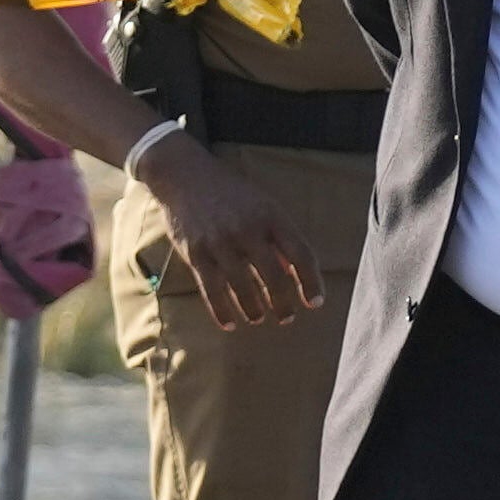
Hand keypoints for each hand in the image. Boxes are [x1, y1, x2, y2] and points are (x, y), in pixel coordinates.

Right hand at [135, 126, 323, 328]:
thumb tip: (295, 273)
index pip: (300, 253)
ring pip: (243, 288)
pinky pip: (212, 291)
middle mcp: (247, 229)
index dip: (311, 282)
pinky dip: (222, 311)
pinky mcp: (196, 253)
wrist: (184, 176)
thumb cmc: (231, 193)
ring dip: (254, 310)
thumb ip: (279, 237)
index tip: (315, 303)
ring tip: (258, 318)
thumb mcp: (262, 205)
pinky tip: (230, 323)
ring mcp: (220, 242)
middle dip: (283, 304)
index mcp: (271, 216)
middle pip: (274, 277)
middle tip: (286, 318)